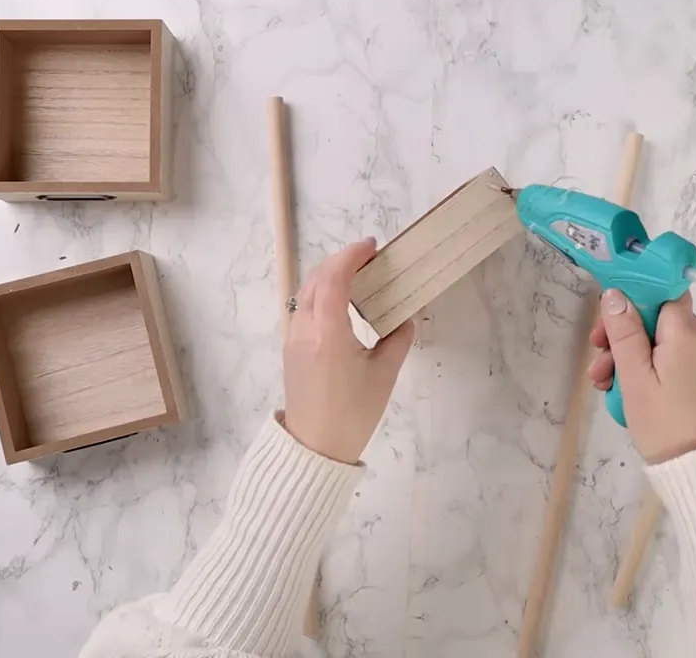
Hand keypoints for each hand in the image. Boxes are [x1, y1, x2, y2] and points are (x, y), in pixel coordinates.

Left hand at [282, 238, 415, 463]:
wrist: (314, 448)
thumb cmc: (352, 415)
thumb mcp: (384, 375)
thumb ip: (397, 340)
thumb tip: (405, 319)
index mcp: (329, 333)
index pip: (335, 278)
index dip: (352, 256)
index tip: (372, 248)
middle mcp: (305, 329)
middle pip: (316, 277)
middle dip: (341, 260)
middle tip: (368, 258)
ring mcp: (293, 337)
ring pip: (305, 291)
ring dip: (328, 275)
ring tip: (356, 276)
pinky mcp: (290, 348)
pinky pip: (302, 307)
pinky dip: (319, 293)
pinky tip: (339, 302)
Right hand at [586, 289, 695, 463]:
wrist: (695, 465)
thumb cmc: (662, 421)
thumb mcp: (634, 376)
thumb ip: (624, 332)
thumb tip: (613, 293)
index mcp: (686, 332)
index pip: (662, 290)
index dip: (632, 296)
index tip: (607, 317)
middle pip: (654, 315)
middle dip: (621, 332)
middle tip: (597, 356)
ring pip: (655, 337)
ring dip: (626, 353)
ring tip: (603, 381)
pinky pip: (665, 355)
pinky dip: (642, 365)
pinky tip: (621, 386)